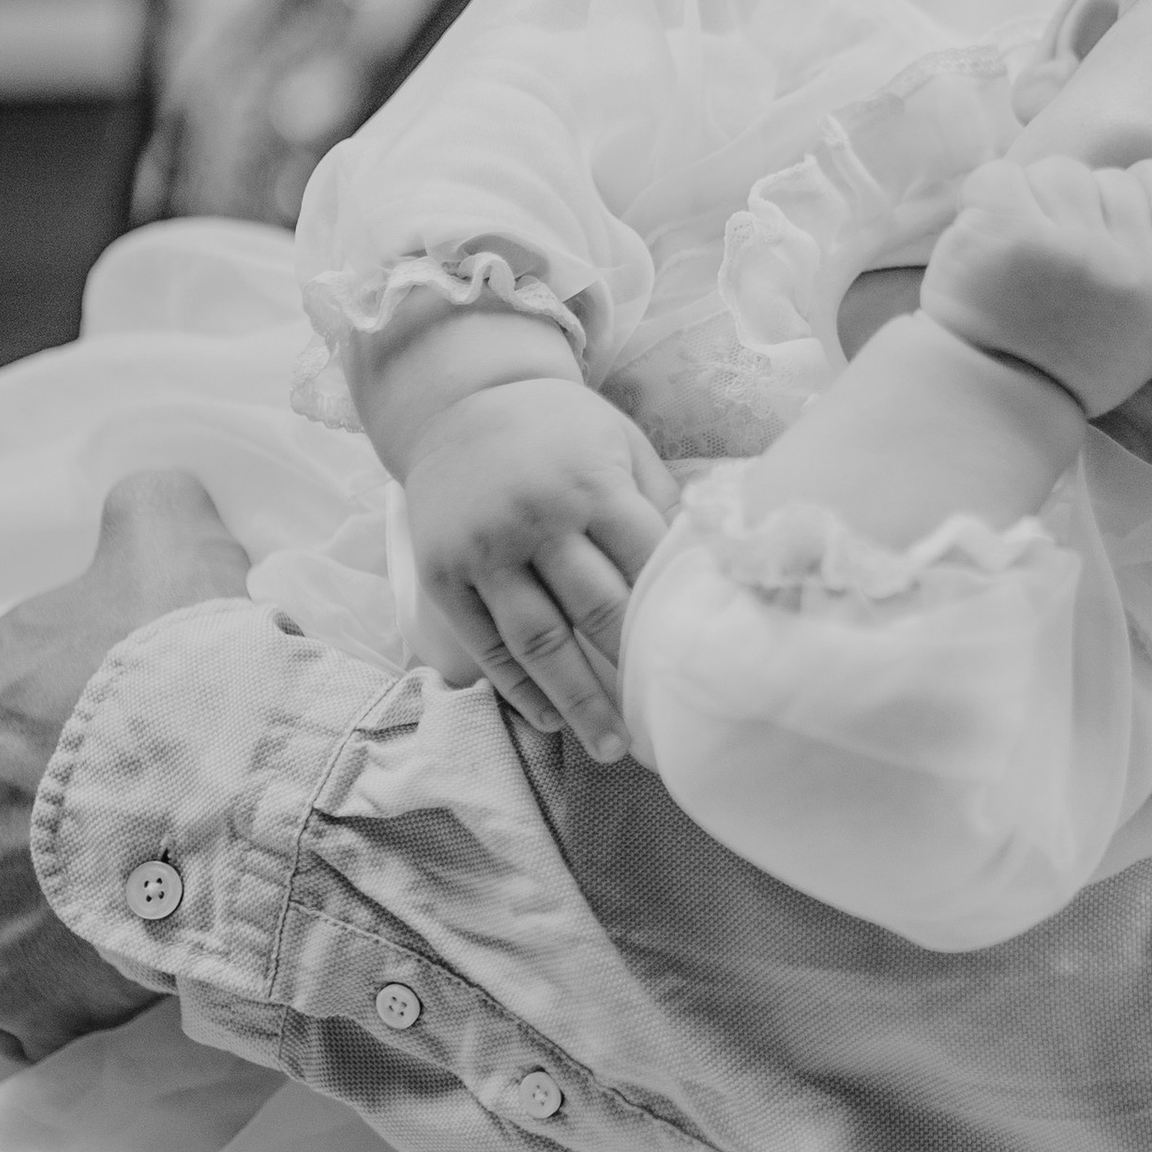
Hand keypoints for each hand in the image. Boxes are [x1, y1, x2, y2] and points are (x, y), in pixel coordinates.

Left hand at [0, 468, 247, 1059]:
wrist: (249, 803)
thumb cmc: (184, 675)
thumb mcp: (167, 543)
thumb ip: (142, 511)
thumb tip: (153, 497)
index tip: (22, 736)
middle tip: (76, 815)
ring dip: (20, 912)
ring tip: (106, 894)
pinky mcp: (11, 1003)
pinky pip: (12, 1010)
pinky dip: (51, 996)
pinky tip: (109, 964)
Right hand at [401, 378, 676, 759]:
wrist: (458, 404)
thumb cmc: (559, 430)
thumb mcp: (619, 443)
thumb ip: (658, 503)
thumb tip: (707, 569)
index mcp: (592, 485)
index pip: (644, 565)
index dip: (672, 618)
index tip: (700, 666)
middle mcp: (537, 520)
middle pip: (594, 612)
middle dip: (632, 673)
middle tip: (665, 728)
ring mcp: (484, 551)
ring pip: (537, 641)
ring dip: (577, 700)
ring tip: (611, 747)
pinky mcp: (444, 576)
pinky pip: (486, 645)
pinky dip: (519, 688)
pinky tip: (551, 718)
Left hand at [922, 154, 1151, 416]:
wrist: (984, 404)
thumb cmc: (1061, 361)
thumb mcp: (1142, 332)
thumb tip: (1136, 185)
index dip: (1145, 187)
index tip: (1108, 211)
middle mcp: (1128, 271)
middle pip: (1110, 181)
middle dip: (1076, 208)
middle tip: (1048, 263)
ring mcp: (1070, 249)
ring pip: (1057, 173)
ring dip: (1029, 202)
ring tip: (1014, 259)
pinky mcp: (1010, 233)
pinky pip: (1000, 176)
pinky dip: (982, 200)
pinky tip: (981, 245)